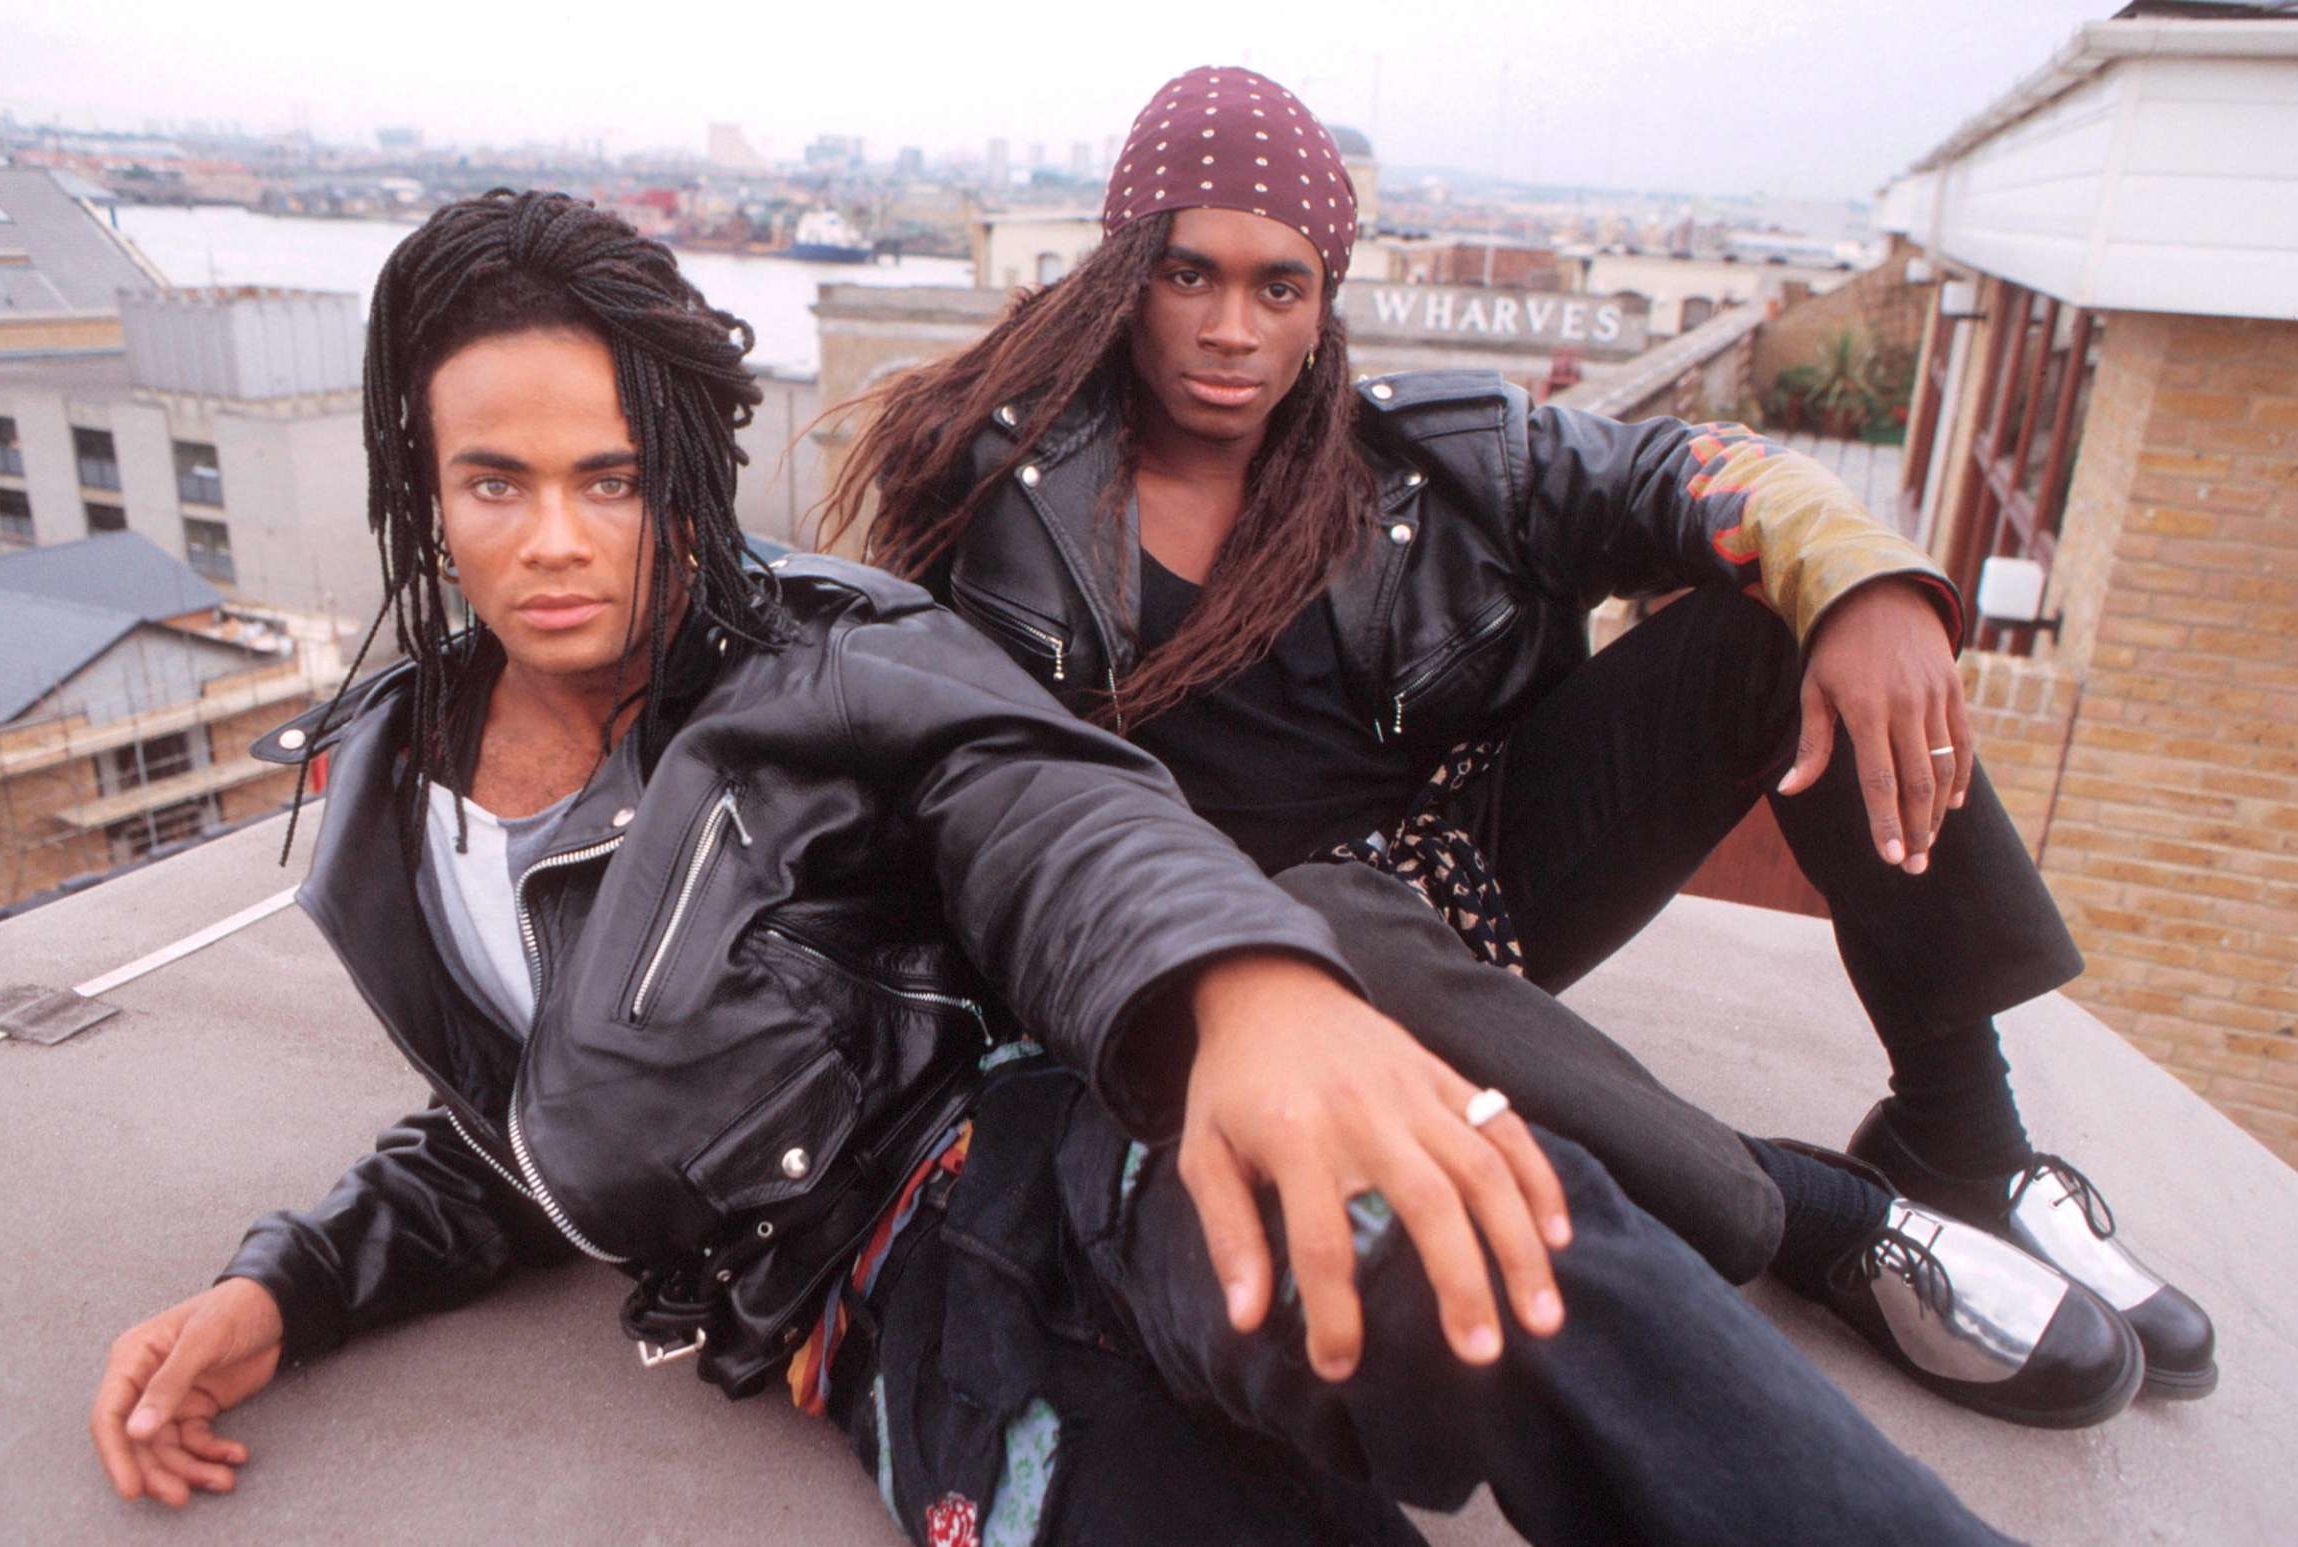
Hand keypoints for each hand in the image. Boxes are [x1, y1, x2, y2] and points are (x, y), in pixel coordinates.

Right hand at [91, 1277, 283, 1506]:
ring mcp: (172, 1398)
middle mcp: (145, 1383)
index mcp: (133, 1359)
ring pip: (169, 1448)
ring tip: (222, 1481)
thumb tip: (135, 1431)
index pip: (111, 1416)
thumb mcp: (203, 1340)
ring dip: (191, 1469)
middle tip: (179, 1497)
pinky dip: (213, 1454)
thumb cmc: (236, 1307)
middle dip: (158, 1472)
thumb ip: (169, 1384)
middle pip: (138, 1442)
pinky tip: (235, 1457)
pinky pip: (197, 1442)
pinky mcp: (198, 1408)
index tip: (132, 1488)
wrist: (280, 1304)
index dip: (116, 1455)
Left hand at [1176, 952, 1571, 1382]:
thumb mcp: (1204, 1153)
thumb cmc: (1233, 1083)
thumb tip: (1247, 1320)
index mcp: (1295, 1137)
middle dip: (1462, 1284)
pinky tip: (1558, 1236)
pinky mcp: (1443, 1074)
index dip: (1333, 1314)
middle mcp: (1363, 1113)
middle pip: (1427, 1203)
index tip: (1338, 1368)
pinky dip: (1538, 1179)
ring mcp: (1413, 1090)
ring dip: (1519, 1245)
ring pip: (1483, 1168)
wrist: (1268, 984)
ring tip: (1542, 1319)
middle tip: (1482, 1355)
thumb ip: (1228, 1236)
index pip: (1322, 1241)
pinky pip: (1503, 1126)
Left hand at [1776, 579, 1970, 874]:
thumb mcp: (1814, 689)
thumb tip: (1791, 789)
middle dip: (1917, 830)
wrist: (1881, 594)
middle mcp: (1905, 706)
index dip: (1886, 821)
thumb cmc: (1836, 648)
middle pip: (1917, 782)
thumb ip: (1812, 744)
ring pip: (1943, 768)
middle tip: (1913, 867)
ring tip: (1928, 845)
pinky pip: (1963, 742)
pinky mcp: (1954, 691)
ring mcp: (1935, 698)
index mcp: (1865, 709)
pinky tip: (1954, 804)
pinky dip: (1960, 776)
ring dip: (1939, 812)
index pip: (1878, 779)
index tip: (1891, 858)